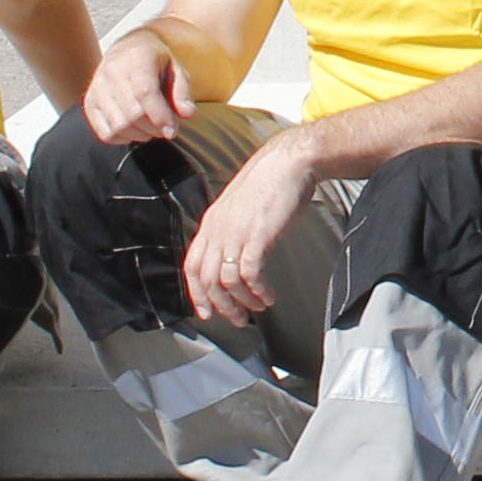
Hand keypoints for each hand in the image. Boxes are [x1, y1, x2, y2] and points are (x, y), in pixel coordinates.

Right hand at [84, 28, 196, 146]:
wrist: (127, 49)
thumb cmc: (156, 62)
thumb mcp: (176, 69)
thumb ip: (182, 91)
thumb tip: (189, 114)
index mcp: (137, 58)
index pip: (145, 92)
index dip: (160, 116)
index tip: (172, 131)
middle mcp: (112, 71)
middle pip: (132, 113)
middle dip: (154, 128)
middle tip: (166, 127)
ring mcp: (96, 88)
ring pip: (118, 126)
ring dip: (141, 135)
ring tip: (152, 127)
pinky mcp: (89, 103)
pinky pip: (105, 133)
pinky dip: (123, 138)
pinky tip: (135, 130)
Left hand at [181, 134, 314, 326]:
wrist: (290, 162)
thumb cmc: (271, 182)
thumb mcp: (240, 207)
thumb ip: (231, 229)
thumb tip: (233, 255)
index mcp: (211, 223)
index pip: (191, 266)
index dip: (197, 294)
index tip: (208, 311)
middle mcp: (218, 230)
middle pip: (207, 279)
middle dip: (222, 306)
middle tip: (238, 319)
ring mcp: (236, 232)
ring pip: (227, 281)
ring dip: (242, 301)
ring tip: (258, 307)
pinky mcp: (258, 235)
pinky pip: (251, 274)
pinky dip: (258, 290)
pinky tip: (268, 295)